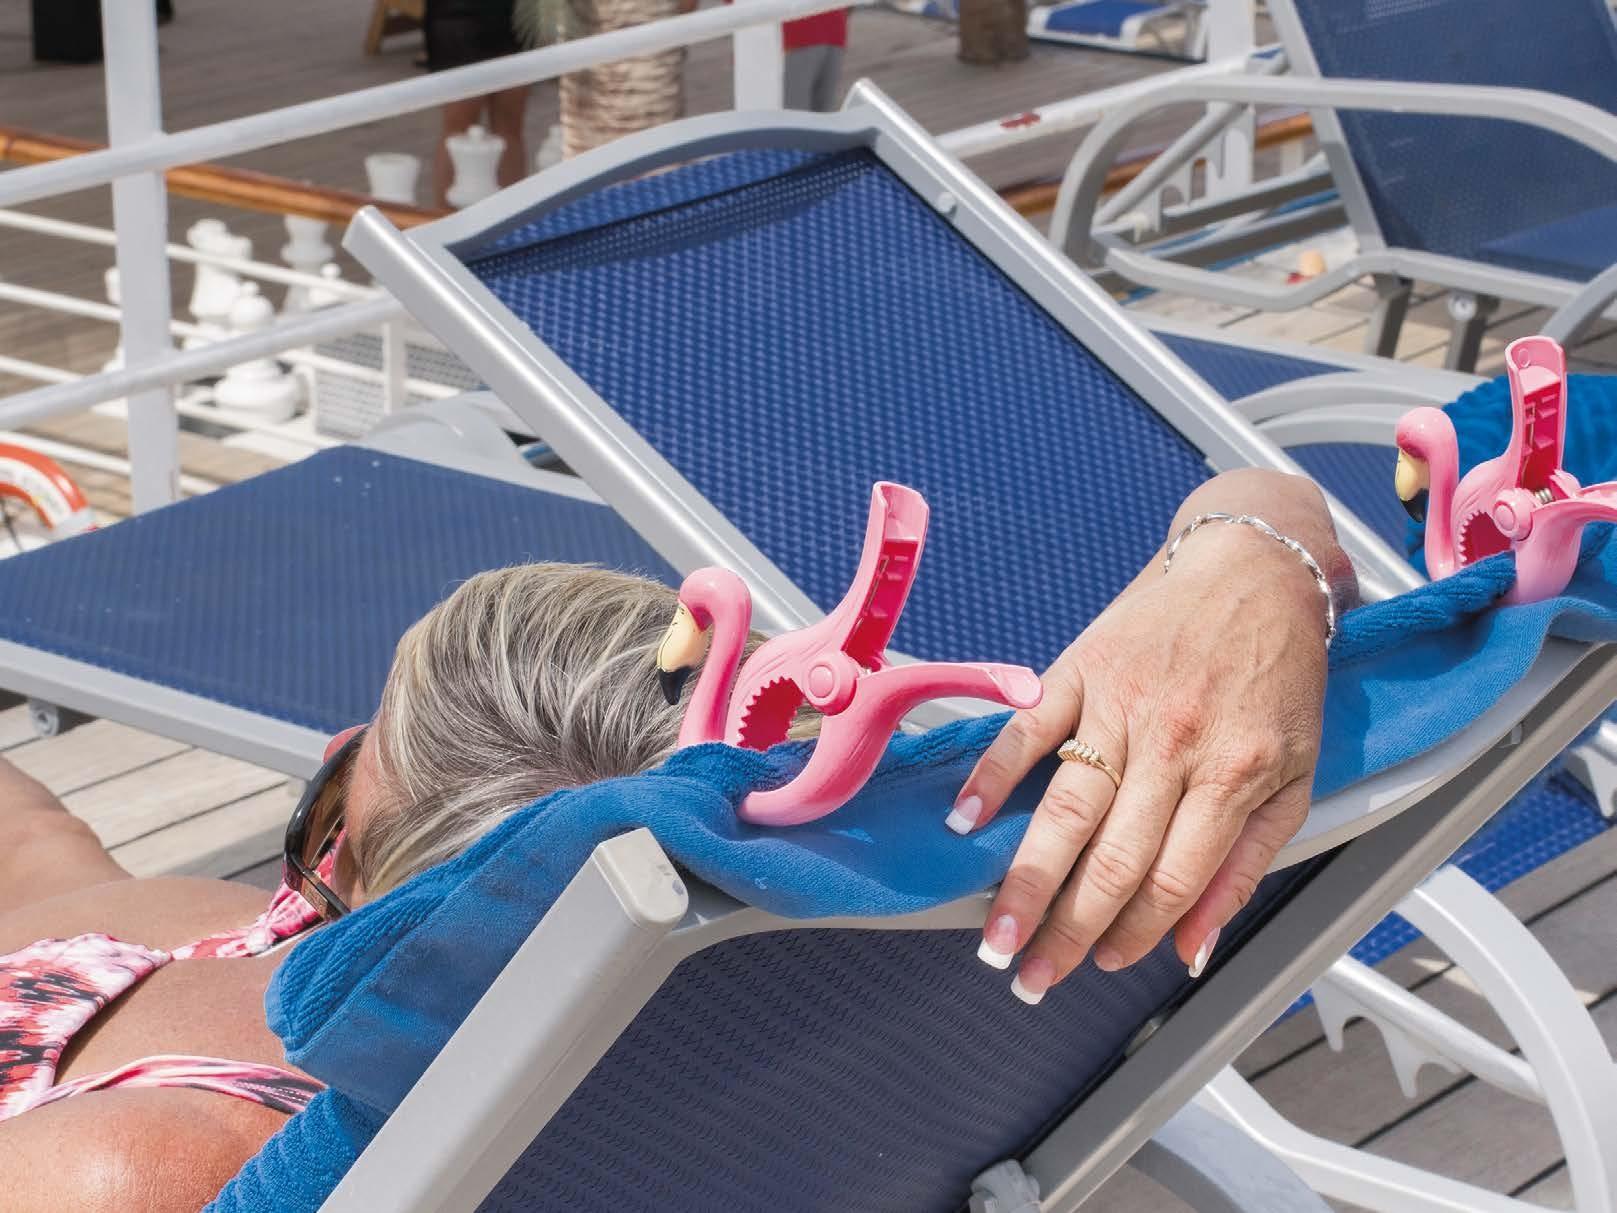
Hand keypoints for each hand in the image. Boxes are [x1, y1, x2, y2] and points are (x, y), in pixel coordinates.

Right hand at [950, 486, 1337, 1003]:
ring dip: (1025, 879)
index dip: (1135, 933)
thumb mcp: (1293, 774)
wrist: (1255, 569)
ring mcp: (1120, 704)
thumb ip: (1246, 864)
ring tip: (996, 934)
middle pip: (1111, 859)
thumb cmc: (1278, 676)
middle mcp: (1174, 743)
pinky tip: (965, 820)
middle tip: (1028, 976)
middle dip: (1066, 931)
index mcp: (1234, 773)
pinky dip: (993, 775)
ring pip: (1065, 809)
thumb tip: (1195, 947)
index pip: (1173, 878)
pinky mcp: (1081, 668)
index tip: (1101, 964)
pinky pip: (1028, 728)